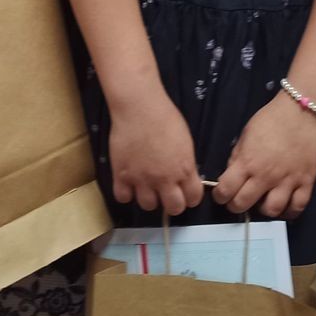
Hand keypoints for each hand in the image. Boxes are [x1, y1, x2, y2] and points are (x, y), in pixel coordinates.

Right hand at [107, 90, 204, 215]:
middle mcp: (164, 179)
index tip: (186, 193)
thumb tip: (186, 176)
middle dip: (173, 203)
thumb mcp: (186, 141)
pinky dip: (126, 193)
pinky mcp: (122, 176)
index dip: (190, 197)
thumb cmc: (166, 117)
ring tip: (147, 186)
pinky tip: (129, 183)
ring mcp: (142, 180)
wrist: (139, 107)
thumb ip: (186, 164)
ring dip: (149, 198)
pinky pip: (123, 197)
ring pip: (149, 206)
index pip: (193, 198)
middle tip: (167, 193)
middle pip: (173, 208)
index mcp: (184, 169)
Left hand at [214, 92, 315, 219]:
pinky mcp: (306, 182)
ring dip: (263, 209)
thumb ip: (238, 156)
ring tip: (263, 201)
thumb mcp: (246, 134)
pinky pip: (298, 207)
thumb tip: (232, 174)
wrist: (302, 110)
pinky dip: (290, 211)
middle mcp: (265, 176)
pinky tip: (284, 205)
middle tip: (238, 199)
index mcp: (248, 161)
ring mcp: (287, 181)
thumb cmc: (271, 119)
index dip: (220, 195)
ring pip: (271, 211)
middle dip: (236, 205)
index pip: (226, 190)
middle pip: (243, 204)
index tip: (222, 194)